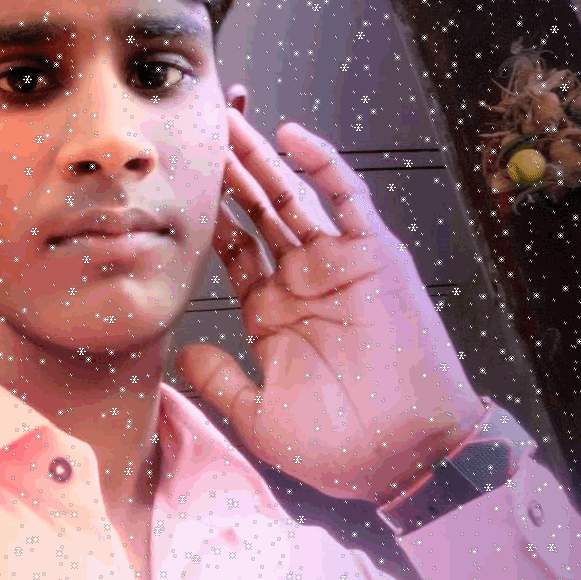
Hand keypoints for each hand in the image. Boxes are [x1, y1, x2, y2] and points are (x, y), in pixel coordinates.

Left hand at [176, 109, 485, 502]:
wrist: (407, 458)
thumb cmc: (339, 450)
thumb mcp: (259, 418)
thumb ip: (219, 380)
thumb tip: (183, 352)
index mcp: (271, 315)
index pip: (232, 250)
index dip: (206, 215)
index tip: (173, 185)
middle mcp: (301, 282)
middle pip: (256, 212)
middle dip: (229, 172)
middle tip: (199, 129)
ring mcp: (337, 265)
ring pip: (292, 197)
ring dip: (262, 159)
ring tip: (229, 121)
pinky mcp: (375, 257)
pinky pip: (347, 199)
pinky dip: (322, 164)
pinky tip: (293, 136)